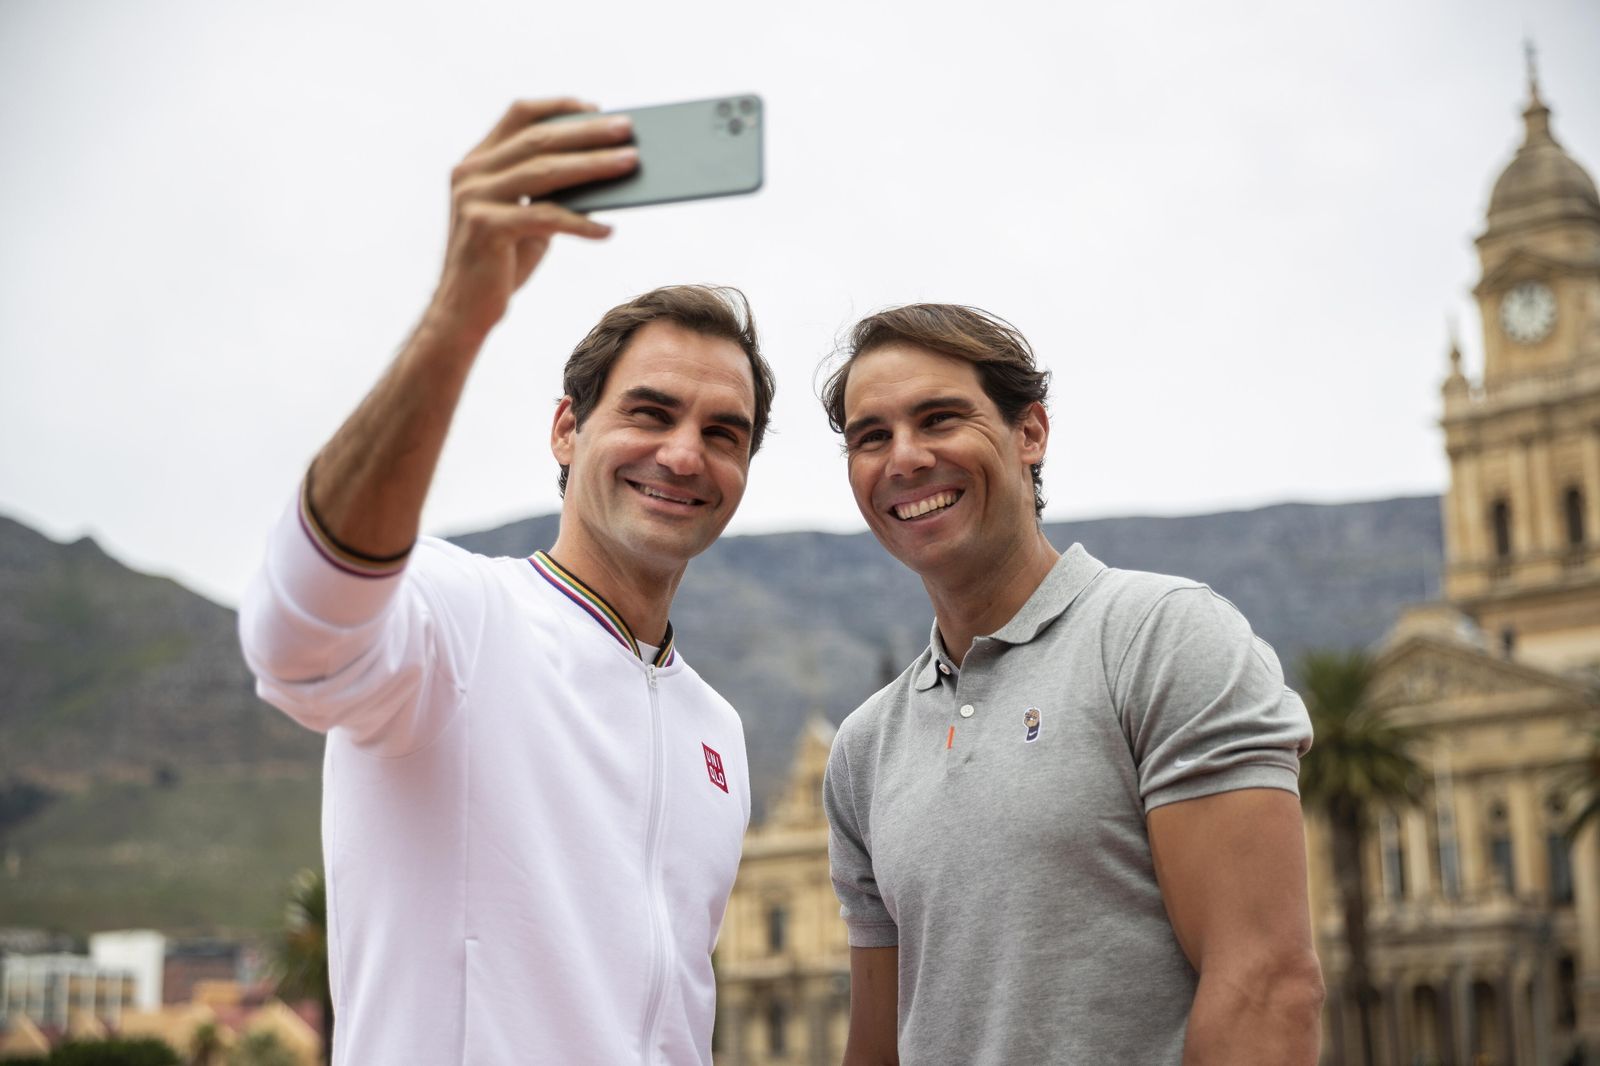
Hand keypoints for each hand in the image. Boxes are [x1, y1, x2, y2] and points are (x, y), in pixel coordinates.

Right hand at [425, 98, 637, 342]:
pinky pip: (545, 217)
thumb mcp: (526, 219)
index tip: (598, 107)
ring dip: (594, 166)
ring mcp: (474, 198)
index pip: (519, 115)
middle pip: (539, 139)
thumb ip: (549, 192)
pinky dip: (581, 223)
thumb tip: (603, 170)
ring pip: (545, 171)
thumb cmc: (501, 263)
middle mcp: (471, 173)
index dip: (559, 107)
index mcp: (477, 162)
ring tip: (630, 164)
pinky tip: (608, 229)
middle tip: (629, 129)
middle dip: (588, 132)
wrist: (462, 311)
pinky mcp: (485, 228)